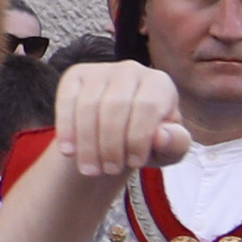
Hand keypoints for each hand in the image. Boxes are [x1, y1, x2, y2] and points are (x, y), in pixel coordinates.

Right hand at [48, 61, 191, 176]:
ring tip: (90, 170)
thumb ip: (174, 144)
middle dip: (111, 144)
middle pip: (115, 106)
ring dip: (87, 143)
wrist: (117, 135)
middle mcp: (131, 70)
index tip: (135, 164)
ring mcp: (101, 70)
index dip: (139, 138)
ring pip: (89, 106)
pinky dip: (67, 129)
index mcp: (160, 83)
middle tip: (109, 171)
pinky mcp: (75, 76)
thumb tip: (160, 137)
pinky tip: (68, 152)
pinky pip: (67, 101)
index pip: (147, 107)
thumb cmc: (149, 142)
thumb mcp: (169, 149)